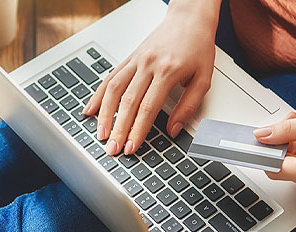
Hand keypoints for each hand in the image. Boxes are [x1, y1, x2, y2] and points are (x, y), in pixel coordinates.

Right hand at [83, 0, 220, 154]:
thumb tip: (174, 129)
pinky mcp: (130, 57)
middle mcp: (148, 65)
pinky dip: (99, 94)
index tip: (132, 147)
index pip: (148, 108)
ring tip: (100, 133)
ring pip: (114, 90)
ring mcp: (136, 60)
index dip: (138, 130)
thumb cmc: (198, 46)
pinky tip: (91, 108)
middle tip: (113, 149)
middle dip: (119, 129)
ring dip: (105, 114)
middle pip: (128, 103)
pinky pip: (110, 77)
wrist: (189, 18)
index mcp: (167, 71)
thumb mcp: (204, 78)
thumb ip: (189, 106)